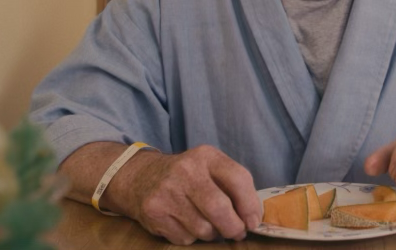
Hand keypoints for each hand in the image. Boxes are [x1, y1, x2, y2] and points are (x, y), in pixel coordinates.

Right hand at [120, 145, 260, 244]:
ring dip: (212, 234)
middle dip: (233, 227)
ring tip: (208, 225)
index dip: (250, 205)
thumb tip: (253, 218)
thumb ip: (233, 186)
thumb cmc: (188, 176)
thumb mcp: (210, 168)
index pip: (238, 178)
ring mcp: (167, 192)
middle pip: (219, 208)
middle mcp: (185, 171)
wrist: (141, 177)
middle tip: (237, 232)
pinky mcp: (154, 212)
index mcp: (206, 156)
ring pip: (203, 228)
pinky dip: (192, 238)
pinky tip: (186, 224)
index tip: (253, 221)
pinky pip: (185, 238)